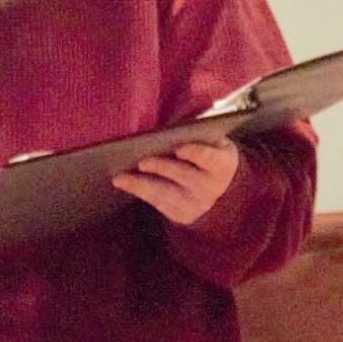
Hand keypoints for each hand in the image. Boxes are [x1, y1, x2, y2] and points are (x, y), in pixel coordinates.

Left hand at [112, 138, 239, 225]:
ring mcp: (197, 204)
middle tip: (142, 162)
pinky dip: (140, 193)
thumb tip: (171, 127)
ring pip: (165, 194)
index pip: (209, 158)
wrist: (219, 185)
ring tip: (120, 177)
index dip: (196, 153)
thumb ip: (197, 131)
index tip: (179, 148)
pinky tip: (124, 183)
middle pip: (183, 176)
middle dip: (162, 168)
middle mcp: (212, 187)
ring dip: (141, 185)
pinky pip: (158, 204)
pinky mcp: (182, 215)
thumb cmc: (209, 151)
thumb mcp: (212, 140)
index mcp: (222, 163)